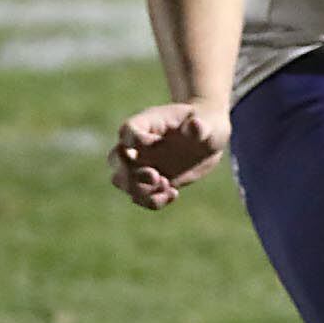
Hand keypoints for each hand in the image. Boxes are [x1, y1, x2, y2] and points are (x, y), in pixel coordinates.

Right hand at [109, 101, 230, 210]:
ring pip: (122, 182)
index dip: (135, 139)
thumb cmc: (205, 122)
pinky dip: (152, 200)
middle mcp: (137, 146)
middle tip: (155, 176)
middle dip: (129, 172)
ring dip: (139, 190)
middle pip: (115, 159)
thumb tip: (195, 125)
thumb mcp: (207, 121)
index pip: (128, 130)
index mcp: (146, 124)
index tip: (154, 141)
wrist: (207, 137)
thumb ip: (199, 127)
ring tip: (167, 186)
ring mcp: (142, 165)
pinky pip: (141, 197)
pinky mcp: (152, 183)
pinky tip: (174, 194)